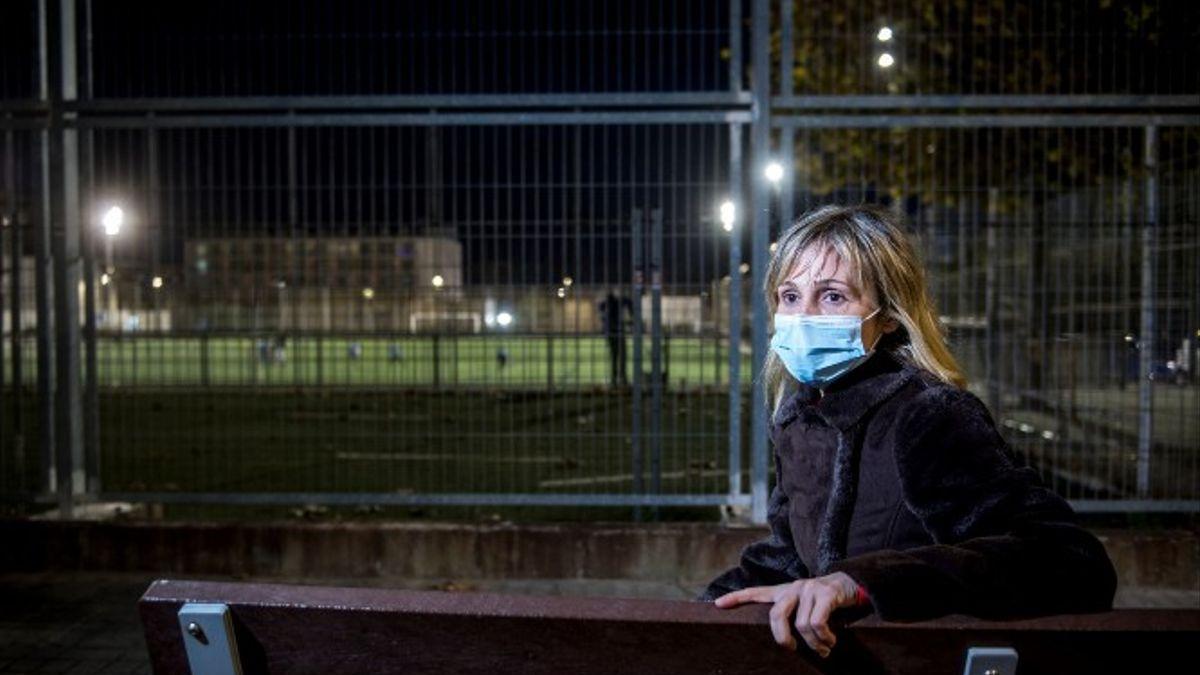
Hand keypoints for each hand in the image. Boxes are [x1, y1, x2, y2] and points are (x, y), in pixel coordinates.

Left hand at [713, 572, 861, 657]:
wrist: (851, 583)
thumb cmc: (824, 602)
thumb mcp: (803, 606)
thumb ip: (790, 616)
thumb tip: (783, 641)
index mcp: (783, 591)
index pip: (755, 592)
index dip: (736, 598)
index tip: (717, 604)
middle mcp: (793, 588)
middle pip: (776, 614)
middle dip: (782, 637)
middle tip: (791, 649)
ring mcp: (809, 589)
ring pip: (801, 625)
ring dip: (814, 644)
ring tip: (823, 649)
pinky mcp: (825, 593)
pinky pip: (818, 622)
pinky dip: (824, 637)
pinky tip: (830, 641)